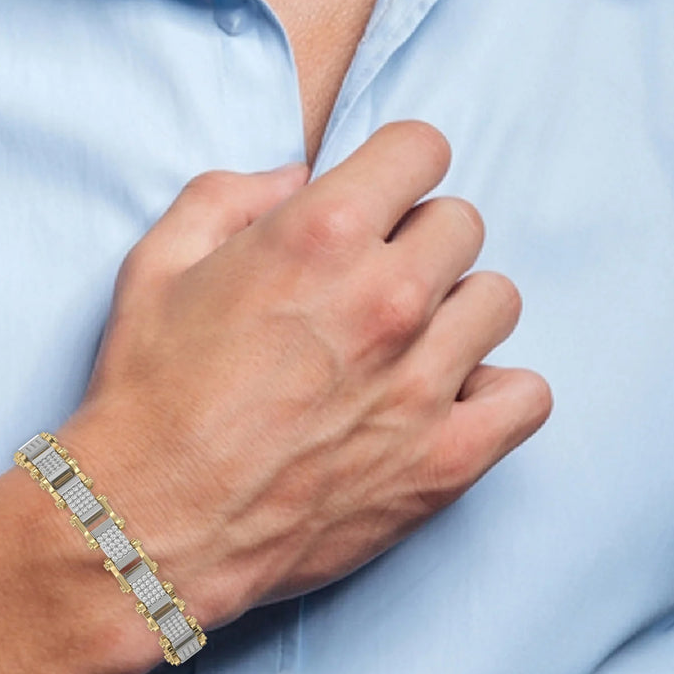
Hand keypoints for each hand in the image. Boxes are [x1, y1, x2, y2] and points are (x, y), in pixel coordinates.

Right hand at [57, 120, 552, 630]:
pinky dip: (495, 392)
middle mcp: (387, 298)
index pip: (422, 149)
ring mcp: (424, 382)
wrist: (148, 524)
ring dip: (455, 311)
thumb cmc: (146, 394)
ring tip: (406, 344)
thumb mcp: (156, 263)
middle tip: (371, 281)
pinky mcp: (444, 460)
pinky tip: (444, 399)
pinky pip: (527, 396)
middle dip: (416, 240)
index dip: (396, 168)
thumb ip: (229, 195)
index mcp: (320, 234)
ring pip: (497, 302)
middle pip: (461, 225)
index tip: (378, 198)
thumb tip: (295, 177)